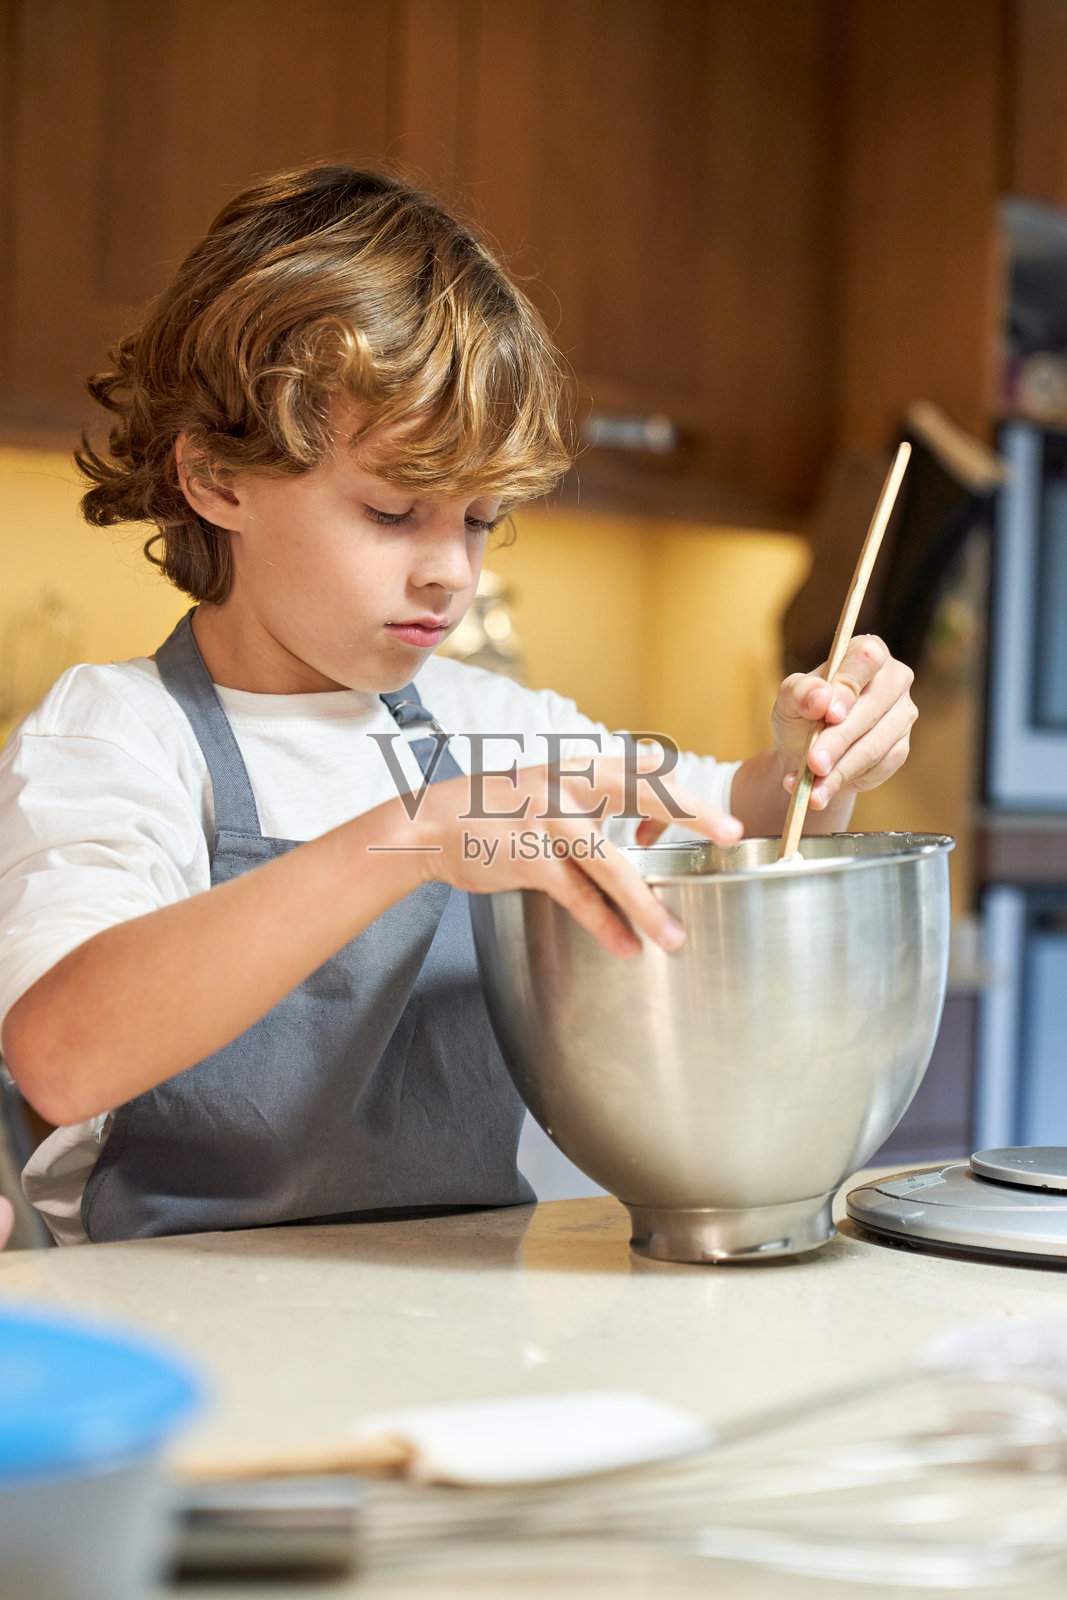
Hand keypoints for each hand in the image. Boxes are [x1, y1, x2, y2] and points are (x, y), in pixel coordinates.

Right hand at [411, 757, 742, 959]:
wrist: (432, 824)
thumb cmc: (495, 808)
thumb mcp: (548, 783)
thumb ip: (598, 787)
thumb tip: (656, 777)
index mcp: (576, 767)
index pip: (641, 769)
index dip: (682, 791)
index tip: (720, 820)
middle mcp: (567, 787)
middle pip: (641, 796)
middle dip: (690, 813)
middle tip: (730, 833)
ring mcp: (548, 821)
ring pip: (611, 864)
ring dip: (646, 904)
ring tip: (673, 936)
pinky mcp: (529, 858)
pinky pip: (577, 895)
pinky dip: (604, 923)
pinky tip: (626, 945)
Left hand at [772, 635, 916, 816]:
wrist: (806, 752)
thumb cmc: (801, 714)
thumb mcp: (789, 699)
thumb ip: (800, 692)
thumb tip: (821, 698)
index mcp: (865, 653)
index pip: (867, 658)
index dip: (849, 686)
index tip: (829, 713)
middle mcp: (892, 680)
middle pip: (872, 708)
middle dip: (839, 740)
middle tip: (813, 763)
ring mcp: (901, 716)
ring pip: (874, 745)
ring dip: (839, 769)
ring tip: (810, 787)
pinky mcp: (900, 749)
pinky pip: (876, 768)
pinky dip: (843, 782)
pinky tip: (819, 791)